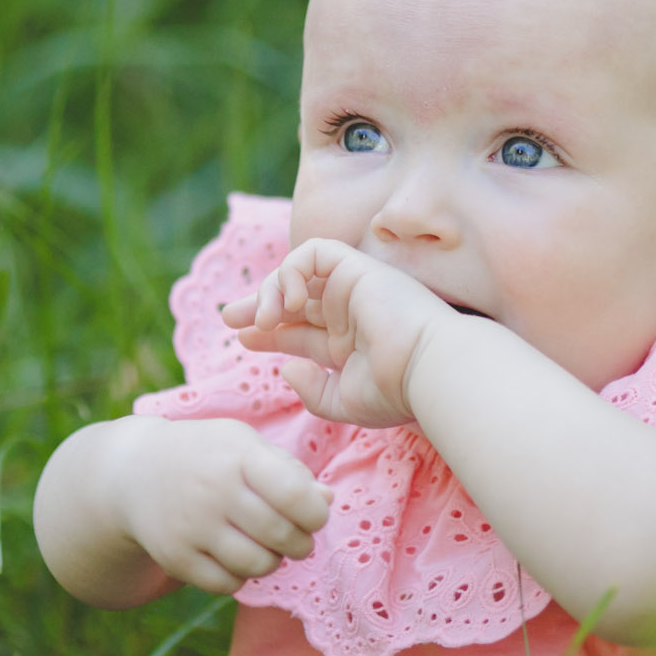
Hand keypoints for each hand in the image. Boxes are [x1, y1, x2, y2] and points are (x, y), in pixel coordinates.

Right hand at [119, 418, 333, 595]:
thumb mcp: (246, 446)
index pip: (293, 494)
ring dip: (273, 561)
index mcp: (237, 456)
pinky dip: (240, 576)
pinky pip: (228, 585)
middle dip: (300, 543)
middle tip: (295, 537)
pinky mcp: (175, 558)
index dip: (315, 513)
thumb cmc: (209, 456)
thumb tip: (327, 501)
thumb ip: (290, 472)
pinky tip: (234, 554)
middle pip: (281, 536)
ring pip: (258, 566)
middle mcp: (213, 491)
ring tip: (266, 545)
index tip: (313, 514)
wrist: (135, 473)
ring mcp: (191, 527)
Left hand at [220, 239, 457, 427]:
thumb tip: (286, 368)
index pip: (299, 329)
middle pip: (293, 298)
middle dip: (257, 302)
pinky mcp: (357, 267)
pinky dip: (292, 271)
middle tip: (229, 316)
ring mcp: (354, 287)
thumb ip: (312, 391)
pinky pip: (314, 252)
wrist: (427, 369)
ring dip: (271, 291)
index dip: (267, 331)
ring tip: (265, 320)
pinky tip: (291, 302)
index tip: (242, 337)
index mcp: (347, 343)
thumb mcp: (343, 403)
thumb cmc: (394, 391)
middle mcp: (349, 312)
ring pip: (297, 272)